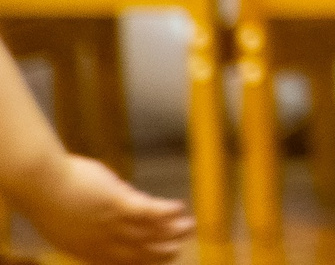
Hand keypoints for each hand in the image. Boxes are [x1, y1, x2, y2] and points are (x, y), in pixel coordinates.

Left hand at [18, 153, 192, 264]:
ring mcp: (112, 222)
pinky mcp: (119, 201)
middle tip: (179, 249)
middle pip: (140, 252)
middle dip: (162, 252)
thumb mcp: (65, 224)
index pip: (121, 262)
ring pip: (149, 232)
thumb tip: (99, 225)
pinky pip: (149, 210)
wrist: (40, 184)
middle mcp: (104, 241)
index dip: (142, 261)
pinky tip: (181, 206)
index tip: (156, 258)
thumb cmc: (47, 199)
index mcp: (89, 250)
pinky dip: (167, 211)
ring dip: (171, 232)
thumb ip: (86, 229)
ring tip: (188, 227)